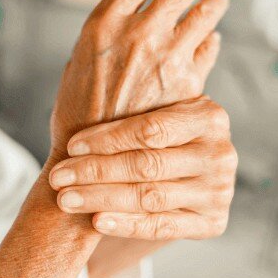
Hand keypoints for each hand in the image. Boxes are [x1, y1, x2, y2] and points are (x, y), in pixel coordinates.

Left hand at [49, 97, 237, 239]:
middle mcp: (220, 154)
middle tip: (57, 177)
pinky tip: (96, 220)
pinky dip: (126, 223)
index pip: (149, 129)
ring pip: (149, 197)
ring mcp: (219, 191)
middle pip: (146, 165)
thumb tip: (104, 50)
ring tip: (65, 199)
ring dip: (101, 198)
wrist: (181, 172)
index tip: (69, 145)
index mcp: (209, 116)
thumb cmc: (157, 134)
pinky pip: (162, 226)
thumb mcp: (157, 106)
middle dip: (94, 171)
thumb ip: (142, 86)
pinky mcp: (213, 222)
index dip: (106, 139)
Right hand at [50, 0, 228, 158]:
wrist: (87, 158)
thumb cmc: (75, 112)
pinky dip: (210, 41)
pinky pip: (204, 52)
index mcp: (102, 25)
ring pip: (200, 16)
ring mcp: (163, 60)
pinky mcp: (183, 86)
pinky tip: (212, 37)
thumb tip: (128, 21)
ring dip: (212, 3)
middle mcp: (135, 35)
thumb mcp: (77, 64)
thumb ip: (105, 40)